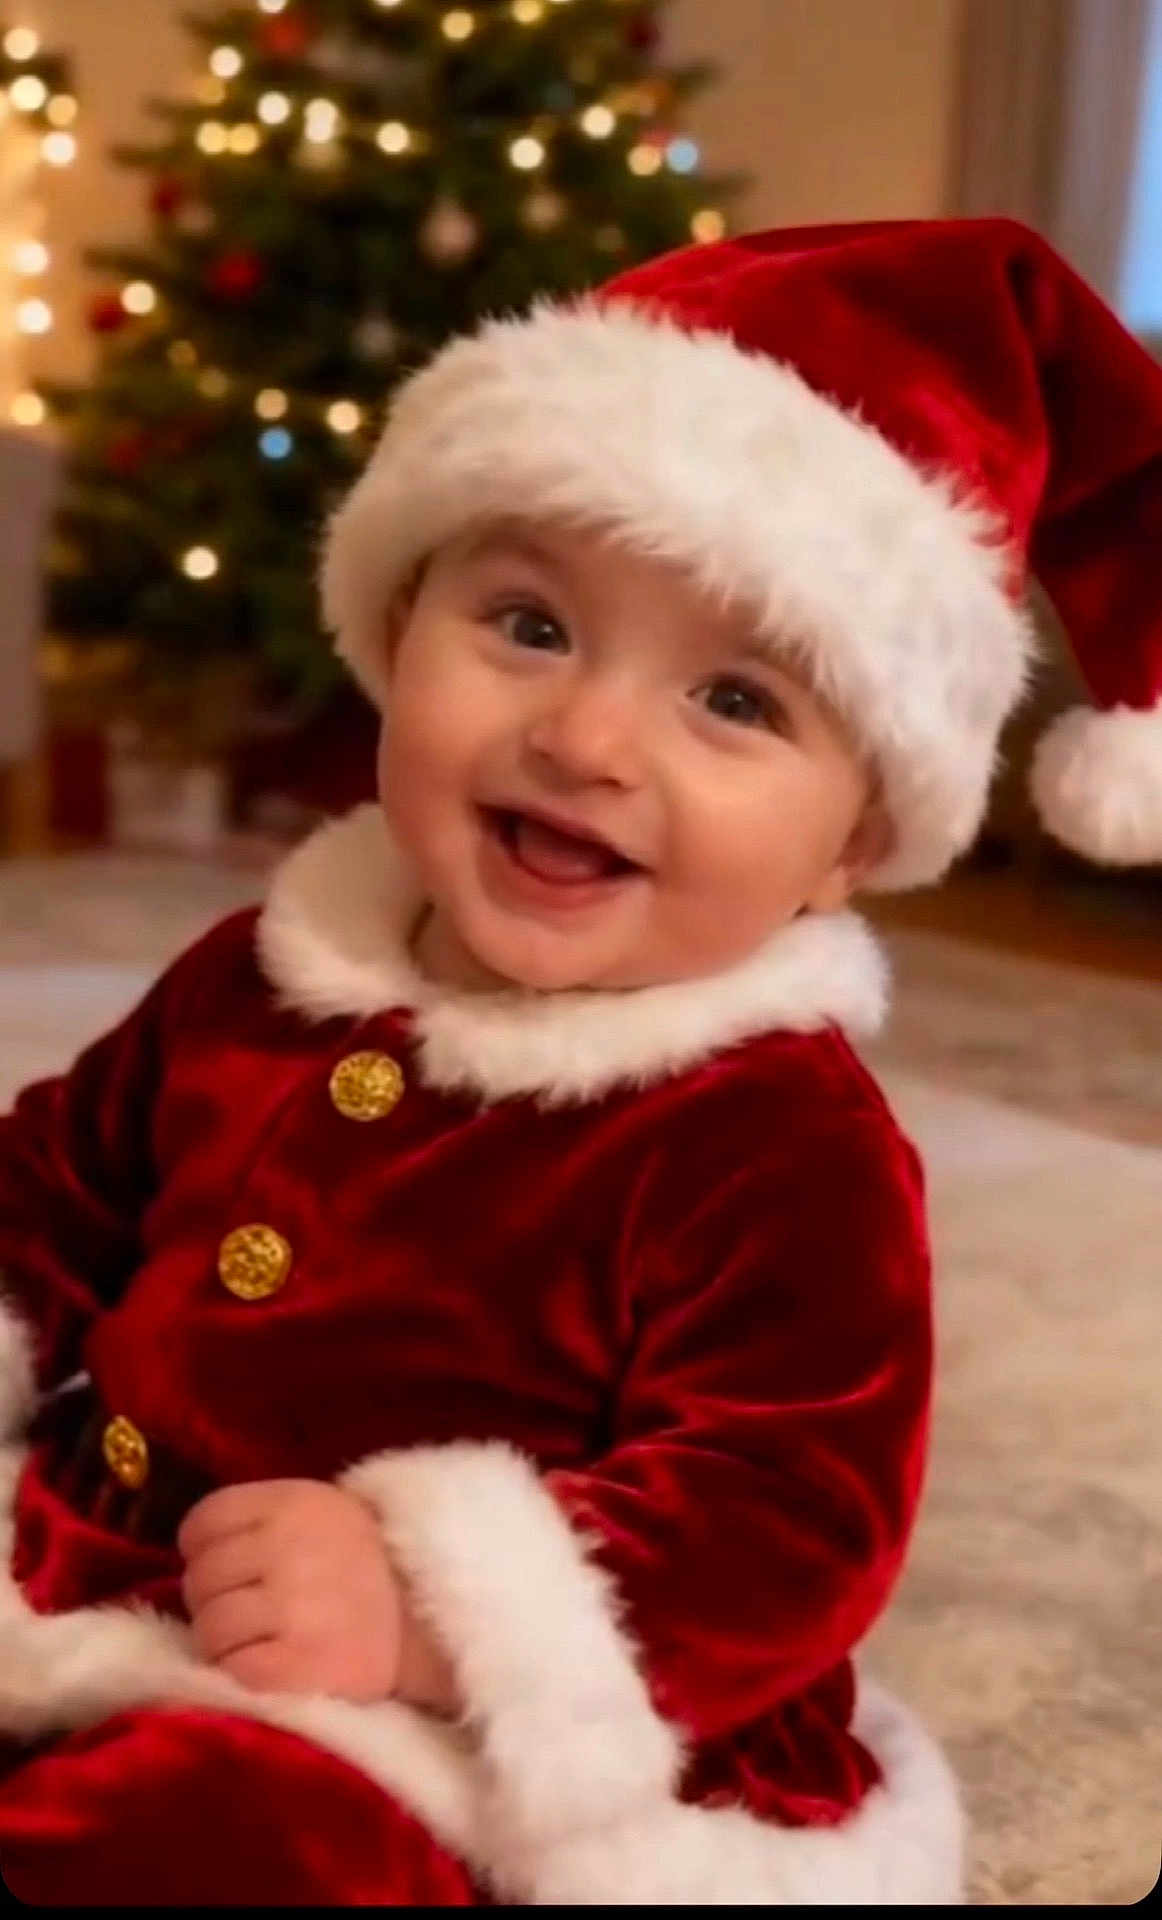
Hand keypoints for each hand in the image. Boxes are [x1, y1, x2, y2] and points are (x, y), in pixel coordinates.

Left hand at [178, 1479, 405, 1702]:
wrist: (433, 1624)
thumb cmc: (363, 1568)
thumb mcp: (322, 1513)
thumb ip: (262, 1520)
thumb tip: (192, 1551)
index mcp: (295, 1502)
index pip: (203, 1522)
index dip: (202, 1550)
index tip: (228, 1569)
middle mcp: (291, 1547)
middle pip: (200, 1579)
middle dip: (214, 1600)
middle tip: (248, 1611)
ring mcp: (296, 1606)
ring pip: (210, 1628)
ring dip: (224, 1643)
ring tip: (258, 1641)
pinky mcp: (301, 1664)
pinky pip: (234, 1669)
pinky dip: (243, 1672)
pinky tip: (272, 1665)